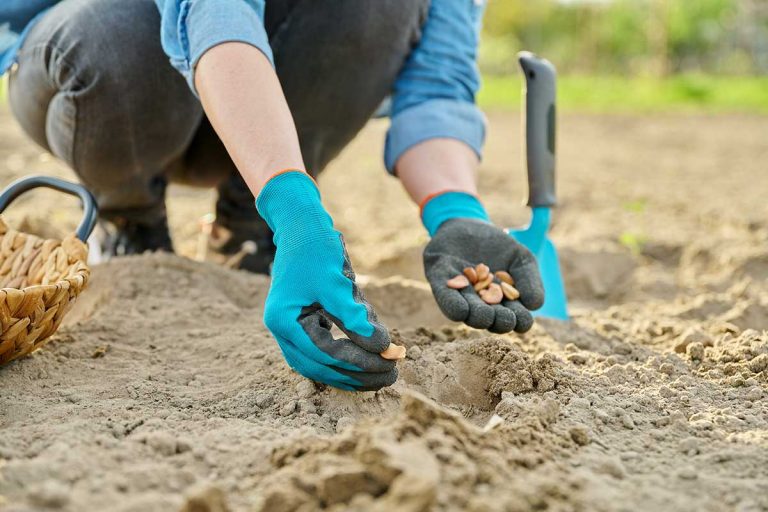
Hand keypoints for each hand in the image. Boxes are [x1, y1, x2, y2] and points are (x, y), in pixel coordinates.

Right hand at [257, 171, 397, 390]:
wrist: (302, 224)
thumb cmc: (316, 249)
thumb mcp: (337, 283)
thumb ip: (355, 318)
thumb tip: (382, 349)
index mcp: (284, 321)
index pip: (325, 354)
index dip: (359, 361)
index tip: (389, 362)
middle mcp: (282, 329)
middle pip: (321, 366)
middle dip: (357, 373)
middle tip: (391, 376)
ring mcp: (290, 327)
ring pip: (320, 363)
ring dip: (351, 371)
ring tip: (382, 375)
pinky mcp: (302, 321)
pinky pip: (322, 349)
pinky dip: (344, 356)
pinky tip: (367, 359)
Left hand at [424, 218, 544, 332]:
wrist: (467, 224)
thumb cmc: (498, 246)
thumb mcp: (521, 258)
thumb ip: (530, 280)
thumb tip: (534, 305)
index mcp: (502, 302)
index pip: (514, 317)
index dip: (519, 321)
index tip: (522, 319)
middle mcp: (480, 304)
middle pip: (491, 319)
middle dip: (498, 321)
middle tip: (504, 318)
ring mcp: (460, 294)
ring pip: (468, 312)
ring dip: (477, 315)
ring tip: (485, 315)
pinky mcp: (440, 282)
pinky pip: (445, 297)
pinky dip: (453, 305)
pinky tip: (462, 311)